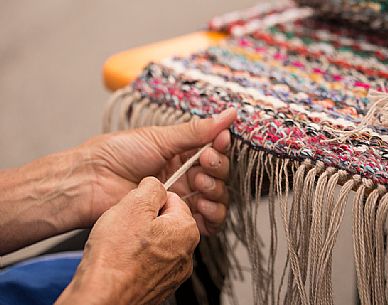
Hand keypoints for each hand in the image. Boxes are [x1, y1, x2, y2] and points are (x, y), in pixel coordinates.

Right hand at [55, 177, 198, 304]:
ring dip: (141, 240)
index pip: (172, 199)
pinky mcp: (160, 287)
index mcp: (186, 230)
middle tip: (126, 226)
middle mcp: (186, 253)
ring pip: (157, 242)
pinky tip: (123, 261)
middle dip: (146, 220)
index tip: (135, 208)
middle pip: (166, 221)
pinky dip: (138, 260)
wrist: (101, 297)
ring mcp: (174, 273)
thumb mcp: (133, 205)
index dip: (148, 201)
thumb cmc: (115, 257)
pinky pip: (150, 263)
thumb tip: (156, 185)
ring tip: (122, 245)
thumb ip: (152, 188)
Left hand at [80, 108, 236, 234]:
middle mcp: (184, 175)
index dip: (221, 146)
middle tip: (203, 163)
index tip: (220, 141)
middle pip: (219, 175)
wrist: (90, 182)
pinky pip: (207, 222)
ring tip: (198, 184)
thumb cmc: (117, 154)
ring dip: (216, 190)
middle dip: (217, 168)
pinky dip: (212, 216)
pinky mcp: (176, 219)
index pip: (214, 150)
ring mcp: (181, 198)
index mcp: (181, 153)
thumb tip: (229, 113)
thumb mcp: (160, 138)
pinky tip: (202, 207)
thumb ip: (197, 131)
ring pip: (217, 197)